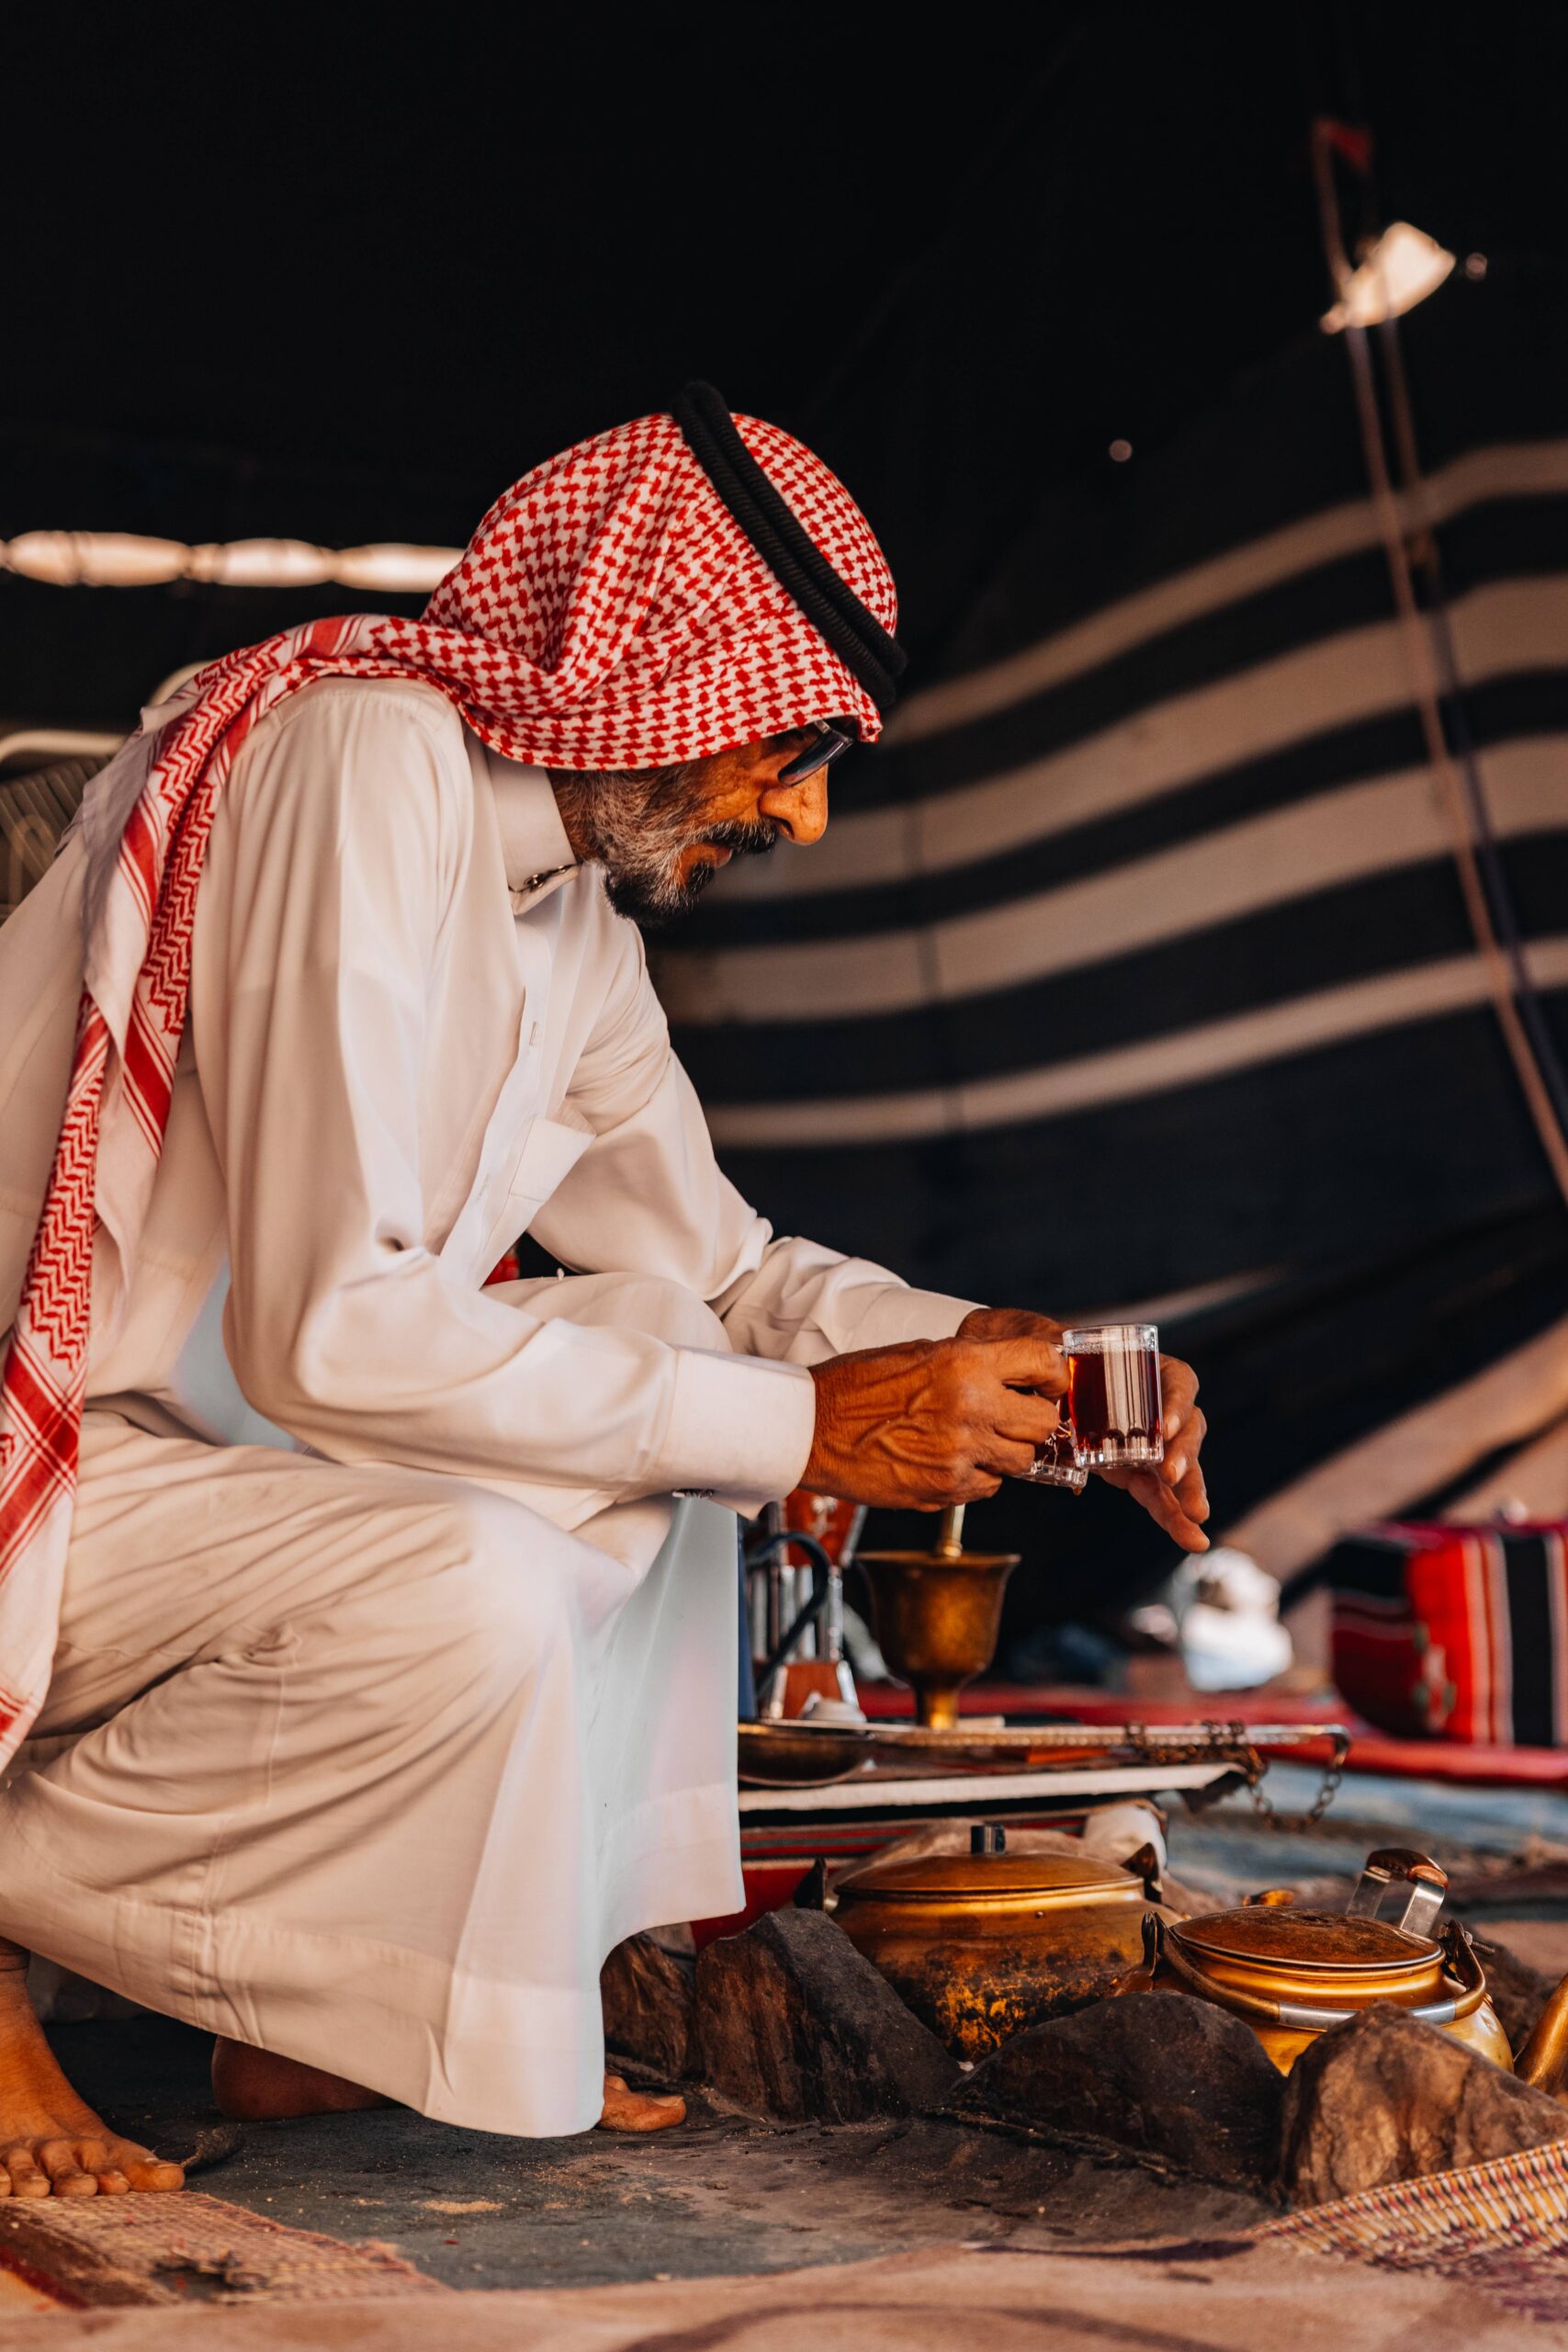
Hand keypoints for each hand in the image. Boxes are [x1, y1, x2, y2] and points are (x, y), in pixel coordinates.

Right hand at [804, 1333, 1065, 1510]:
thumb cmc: (855, 1387)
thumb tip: (1012, 1375)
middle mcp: (971, 1407)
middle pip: (1044, 1423)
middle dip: (1035, 1420)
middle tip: (1015, 1417)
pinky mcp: (946, 1489)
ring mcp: (960, 1453)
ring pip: (1022, 1461)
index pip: (1044, 1364)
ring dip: (1008, 1452)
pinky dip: (979, 1476)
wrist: (810, 1429)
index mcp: (964, 1363)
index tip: (1051, 1383)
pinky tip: (951, 1460)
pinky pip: (989, 1487)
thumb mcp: (919, 1353)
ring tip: (976, 1439)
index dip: (1054, 1376)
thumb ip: (970, 1364)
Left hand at [957, 1307, 1210, 1554]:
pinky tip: (1190, 1538)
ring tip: (1196, 1517)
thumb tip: (1047, 1364)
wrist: (1021, 1375)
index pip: (1176, 1381)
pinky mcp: (1133, 1469)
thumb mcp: (1043, 1349)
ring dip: (1188, 1490)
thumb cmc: (1039, 1356)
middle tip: (1172, 1476)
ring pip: (1178, 1464)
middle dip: (1185, 1453)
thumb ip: (1047, 1356)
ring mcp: (1144, 1439)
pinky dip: (1171, 1515)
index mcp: (1140, 1370)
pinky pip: (1156, 1492)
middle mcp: (1151, 1405)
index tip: (1161, 1428)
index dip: (1176, 1403)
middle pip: (1186, 1426)